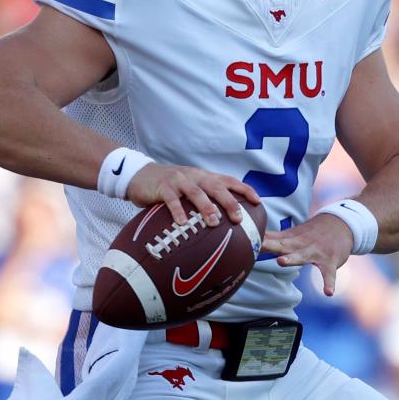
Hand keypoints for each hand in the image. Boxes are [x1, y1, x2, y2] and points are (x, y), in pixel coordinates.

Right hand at [129, 163, 260, 226]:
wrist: (140, 175)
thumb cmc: (170, 188)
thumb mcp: (190, 189)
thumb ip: (205, 201)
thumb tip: (224, 224)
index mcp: (204, 177)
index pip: (229, 181)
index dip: (244, 190)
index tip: (258, 202)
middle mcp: (195, 176)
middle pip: (216, 187)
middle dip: (229, 202)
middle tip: (238, 218)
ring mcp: (179, 180)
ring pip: (196, 192)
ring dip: (206, 207)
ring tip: (213, 222)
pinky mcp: (163, 187)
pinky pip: (172, 199)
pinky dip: (177, 211)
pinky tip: (182, 223)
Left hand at [262, 214, 352, 296]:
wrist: (342, 224)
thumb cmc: (313, 232)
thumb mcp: (293, 234)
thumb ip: (274, 239)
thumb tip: (253, 239)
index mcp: (291, 240)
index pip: (271, 240)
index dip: (257, 240)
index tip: (241, 239)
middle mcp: (301, 245)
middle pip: (283, 246)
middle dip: (270, 246)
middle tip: (256, 246)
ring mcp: (316, 253)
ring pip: (303, 256)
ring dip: (292, 258)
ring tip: (281, 262)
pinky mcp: (330, 261)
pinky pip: (329, 274)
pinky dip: (329, 282)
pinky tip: (328, 293)